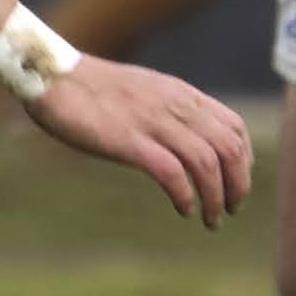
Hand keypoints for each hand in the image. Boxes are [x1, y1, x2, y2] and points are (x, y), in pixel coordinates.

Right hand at [23, 56, 253, 228]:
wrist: (51, 75)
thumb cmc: (89, 88)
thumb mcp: (142, 91)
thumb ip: (167, 108)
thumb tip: (182, 136)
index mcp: (179, 93)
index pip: (234, 126)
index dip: (244, 160)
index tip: (235, 183)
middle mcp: (174, 106)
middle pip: (228, 148)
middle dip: (237, 185)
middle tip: (229, 209)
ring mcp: (152, 122)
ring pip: (206, 162)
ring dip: (215, 197)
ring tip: (211, 219)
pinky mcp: (128, 140)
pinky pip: (171, 172)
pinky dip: (185, 195)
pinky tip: (183, 208)